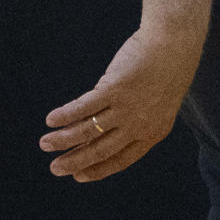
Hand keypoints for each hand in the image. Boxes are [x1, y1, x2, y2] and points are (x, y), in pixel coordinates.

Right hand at [41, 23, 206, 182]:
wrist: (175, 43)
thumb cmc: (169, 66)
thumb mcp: (159, 100)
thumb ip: (137, 115)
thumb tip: (106, 121)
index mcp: (153, 132)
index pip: (121, 159)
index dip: (98, 169)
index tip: (80, 176)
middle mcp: (138, 125)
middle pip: (100, 150)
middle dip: (75, 161)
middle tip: (55, 169)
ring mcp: (125, 108)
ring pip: (87, 131)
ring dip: (63, 140)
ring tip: (44, 144)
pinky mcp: (113, 89)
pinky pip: (83, 107)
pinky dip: (64, 115)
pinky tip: (50, 120)